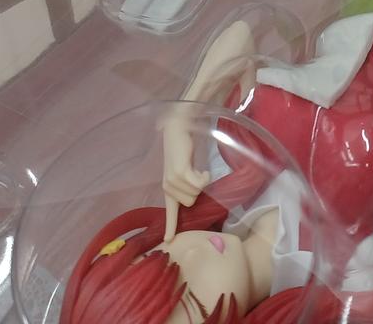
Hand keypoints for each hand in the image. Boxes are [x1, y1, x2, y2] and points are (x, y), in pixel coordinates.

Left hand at [161, 112, 209, 241]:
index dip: (170, 227)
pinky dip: (204, 177)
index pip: (170, 212)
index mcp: (168, 189)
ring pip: (196, 193)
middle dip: (198, 189)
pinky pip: (199, 184)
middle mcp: (168, 187)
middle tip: (195, 174)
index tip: (169, 241)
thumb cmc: (183, 150)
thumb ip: (186, 184)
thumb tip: (194, 194)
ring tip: (196, 169)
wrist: (177, 130)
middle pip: (191, 202)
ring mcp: (173, 181)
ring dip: (201, 180)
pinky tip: (201, 170)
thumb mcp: (183, 171)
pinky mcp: (180, 173)